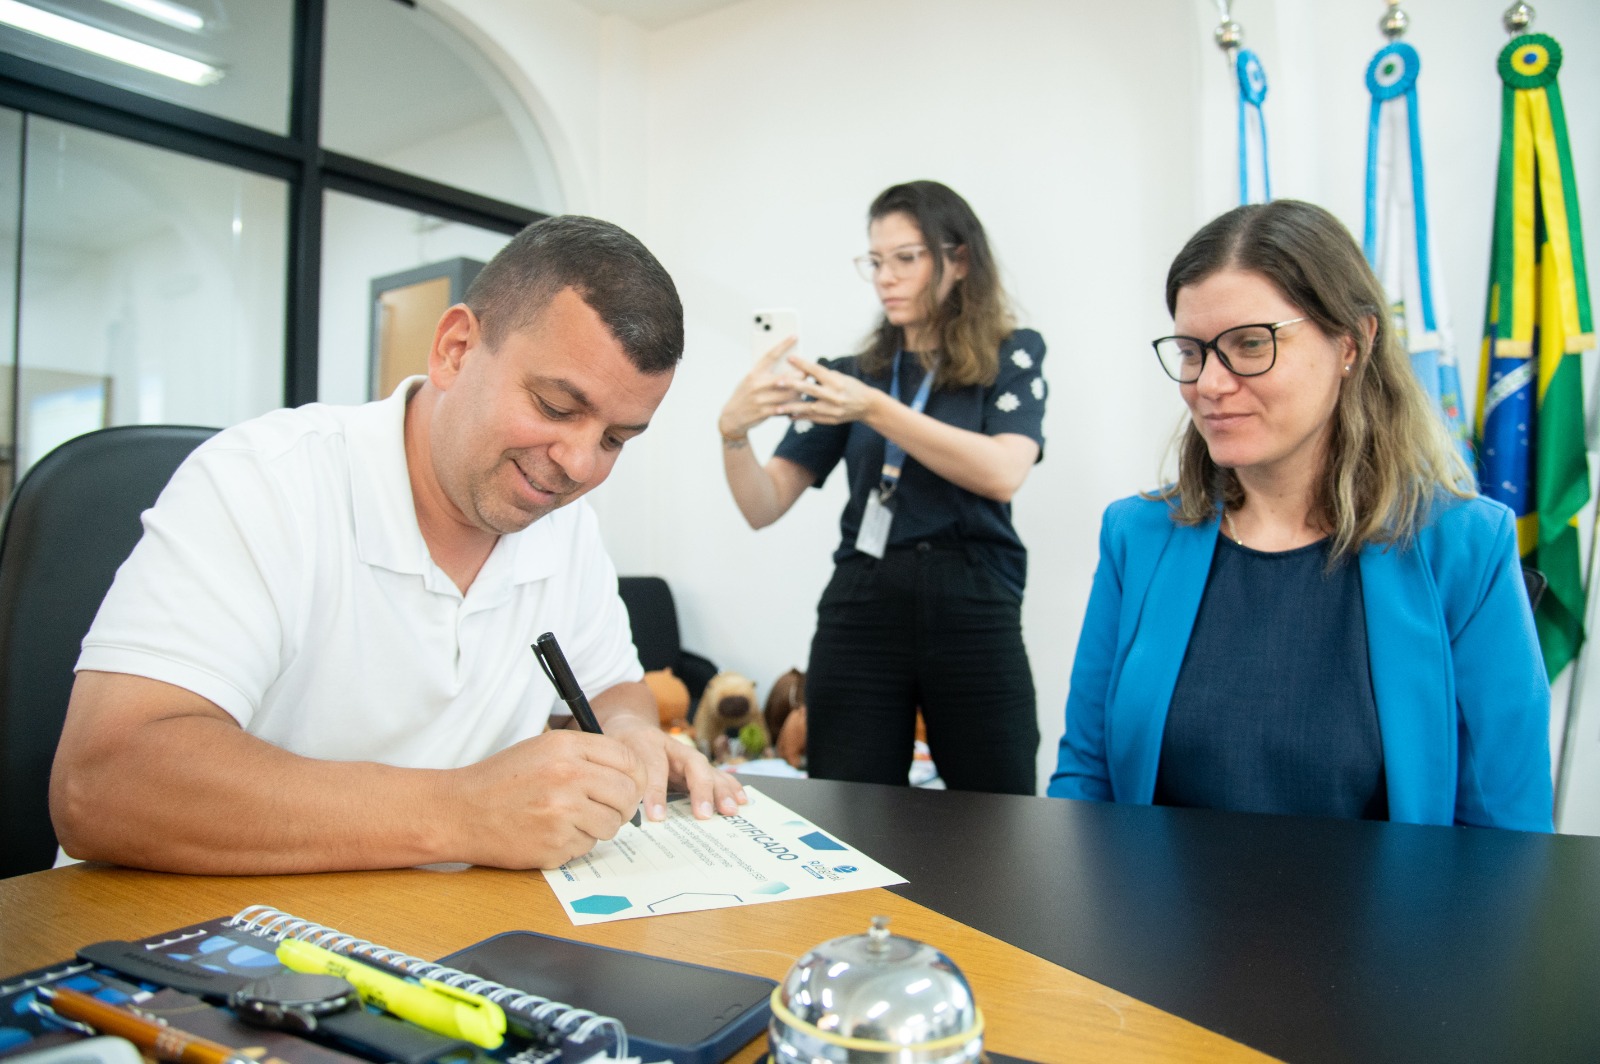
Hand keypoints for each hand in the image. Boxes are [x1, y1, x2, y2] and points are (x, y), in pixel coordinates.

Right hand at [447, 729, 648, 868]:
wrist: (458, 812)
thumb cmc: (501, 780)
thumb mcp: (542, 749)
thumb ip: (586, 756)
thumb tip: (630, 774)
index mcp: (566, 747)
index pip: (628, 760)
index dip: (635, 777)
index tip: (629, 786)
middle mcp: (568, 776)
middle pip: (627, 794)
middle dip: (623, 806)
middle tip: (606, 809)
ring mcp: (562, 813)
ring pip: (612, 825)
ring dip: (598, 826)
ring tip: (570, 819)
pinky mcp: (555, 844)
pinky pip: (587, 847)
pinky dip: (575, 844)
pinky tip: (551, 833)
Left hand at [605, 714, 748, 822]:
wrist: (634, 730)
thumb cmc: (625, 748)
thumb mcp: (619, 760)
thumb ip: (628, 781)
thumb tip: (632, 811)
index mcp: (652, 745)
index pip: (656, 769)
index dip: (656, 792)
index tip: (656, 817)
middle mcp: (677, 750)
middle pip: (693, 767)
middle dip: (701, 791)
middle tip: (704, 814)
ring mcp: (690, 760)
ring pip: (710, 772)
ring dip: (722, 792)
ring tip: (731, 809)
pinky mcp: (699, 770)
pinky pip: (718, 777)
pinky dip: (731, 788)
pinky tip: (742, 800)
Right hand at [718, 336, 800, 439]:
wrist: (732, 417)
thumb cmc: (745, 396)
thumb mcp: (750, 380)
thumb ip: (765, 373)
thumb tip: (787, 365)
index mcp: (754, 373)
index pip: (770, 355)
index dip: (783, 345)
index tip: (794, 336)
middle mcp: (756, 384)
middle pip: (785, 376)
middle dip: (799, 375)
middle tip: (807, 374)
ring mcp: (760, 399)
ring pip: (788, 393)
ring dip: (799, 391)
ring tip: (804, 390)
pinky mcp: (764, 412)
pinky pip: (784, 407)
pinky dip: (793, 405)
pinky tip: (797, 404)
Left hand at [779, 354, 882, 425]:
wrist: (868, 406)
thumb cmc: (853, 388)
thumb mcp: (841, 377)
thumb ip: (824, 376)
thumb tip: (805, 371)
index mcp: (837, 382)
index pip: (817, 371)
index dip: (802, 364)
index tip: (789, 358)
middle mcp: (835, 396)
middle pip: (810, 389)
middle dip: (793, 385)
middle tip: (778, 382)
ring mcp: (833, 410)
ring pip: (809, 408)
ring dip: (792, 408)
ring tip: (777, 408)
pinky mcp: (831, 420)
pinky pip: (813, 419)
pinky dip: (800, 417)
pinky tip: (789, 416)